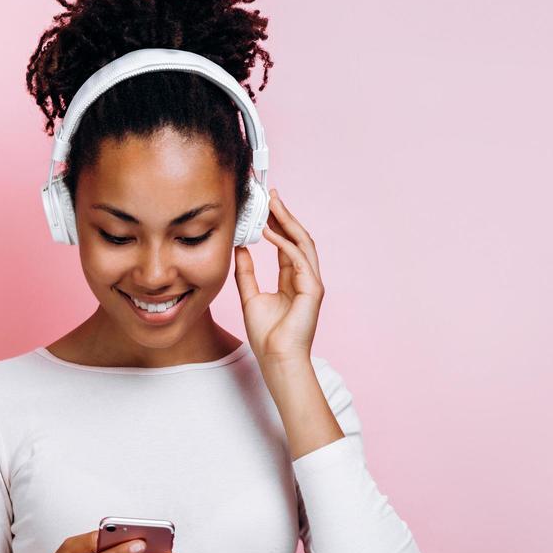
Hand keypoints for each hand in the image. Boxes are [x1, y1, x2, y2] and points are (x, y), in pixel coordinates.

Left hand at [232, 189, 323, 365]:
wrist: (276, 358)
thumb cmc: (266, 334)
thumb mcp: (249, 296)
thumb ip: (245, 272)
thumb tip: (238, 248)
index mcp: (292, 279)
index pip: (286, 244)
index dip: (276, 224)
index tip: (263, 207)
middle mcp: (305, 277)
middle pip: (297, 238)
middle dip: (285, 215)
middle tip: (271, 195)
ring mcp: (312, 282)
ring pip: (303, 243)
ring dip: (288, 222)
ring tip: (273, 205)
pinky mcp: (313, 289)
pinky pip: (299, 259)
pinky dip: (285, 244)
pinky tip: (270, 233)